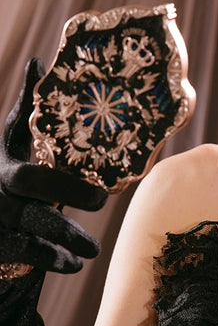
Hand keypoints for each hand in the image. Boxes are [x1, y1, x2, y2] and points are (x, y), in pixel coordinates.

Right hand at [0, 59, 106, 273]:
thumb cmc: (5, 174)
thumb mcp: (11, 143)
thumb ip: (26, 111)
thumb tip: (36, 61)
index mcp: (5, 162)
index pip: (28, 158)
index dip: (63, 173)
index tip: (100, 190)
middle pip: (31, 185)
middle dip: (68, 193)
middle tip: (100, 202)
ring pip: (30, 225)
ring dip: (66, 239)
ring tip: (93, 250)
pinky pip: (22, 254)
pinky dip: (50, 260)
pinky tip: (73, 264)